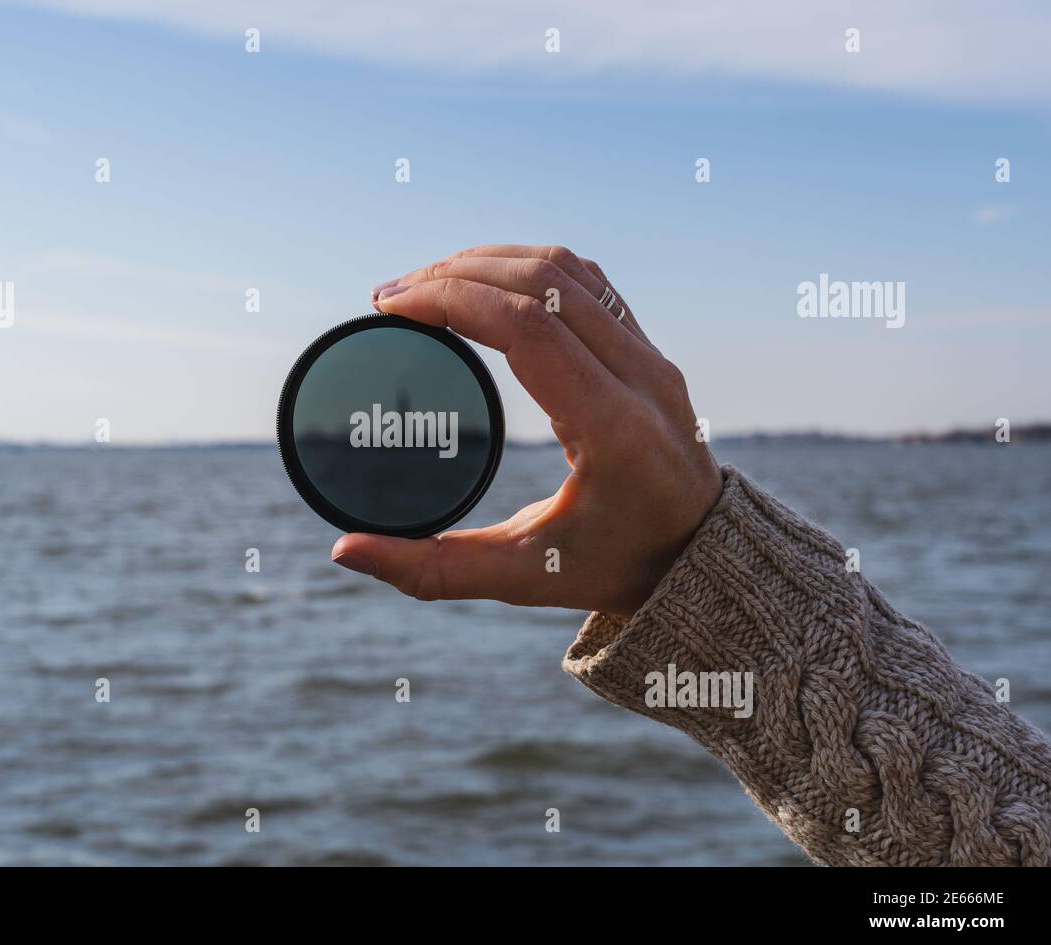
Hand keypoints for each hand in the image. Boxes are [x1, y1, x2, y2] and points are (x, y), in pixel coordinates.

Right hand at [331, 244, 723, 616]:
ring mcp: (650, 355)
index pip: (528, 325)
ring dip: (488, 262)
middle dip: (454, 274)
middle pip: (541, 281)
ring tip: (425, 284)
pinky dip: (524, 268)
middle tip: (389, 297)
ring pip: (564, 269)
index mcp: (613, 427)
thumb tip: (347, 552)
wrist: (704, 559)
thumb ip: (432, 570)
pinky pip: (586, 281)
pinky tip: (480, 283)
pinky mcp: (647, 349)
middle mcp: (640, 376)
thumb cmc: (618, 568)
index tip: (389, 307)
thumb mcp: (522, 577)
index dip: (451, 299)